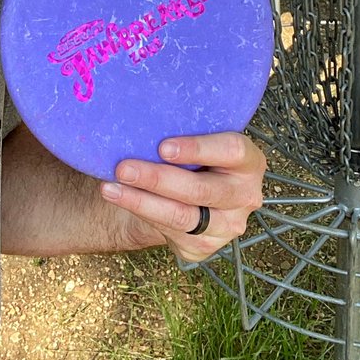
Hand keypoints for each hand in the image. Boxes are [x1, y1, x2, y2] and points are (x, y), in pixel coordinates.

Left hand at [99, 132, 266, 263]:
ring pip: (181, 216)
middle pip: (200, 190)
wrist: (186, 192)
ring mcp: (227, 225)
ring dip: (141, 201)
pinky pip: (169, 231)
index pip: (230, 151)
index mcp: (249, 161)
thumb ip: (185, 129)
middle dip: (158, 179)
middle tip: (124, 168)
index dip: (197, 149)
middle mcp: (245, 195)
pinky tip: (120, 199)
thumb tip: (140, 114)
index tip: (163, 146)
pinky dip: (141, 212)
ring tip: (111, 188)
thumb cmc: (192, 154)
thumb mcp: (198, 137)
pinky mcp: (204, 246)